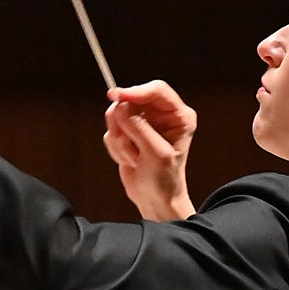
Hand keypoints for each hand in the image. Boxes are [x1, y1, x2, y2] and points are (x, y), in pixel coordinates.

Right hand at [103, 79, 197, 221]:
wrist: (154, 199)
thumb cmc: (164, 178)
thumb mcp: (155, 153)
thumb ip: (138, 127)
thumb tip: (119, 106)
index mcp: (178, 115)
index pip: (156, 90)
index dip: (135, 91)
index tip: (117, 96)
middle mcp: (160, 115)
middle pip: (131, 100)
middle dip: (125, 124)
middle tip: (130, 144)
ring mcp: (143, 122)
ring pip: (117, 115)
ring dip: (121, 140)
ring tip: (135, 157)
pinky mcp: (127, 132)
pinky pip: (110, 130)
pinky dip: (116, 148)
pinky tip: (130, 160)